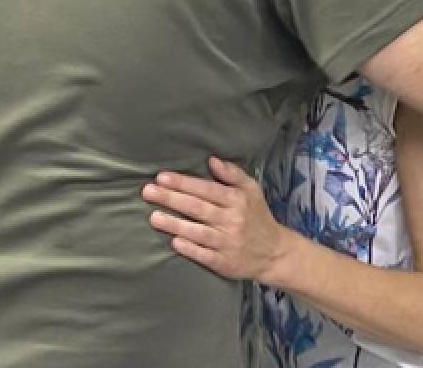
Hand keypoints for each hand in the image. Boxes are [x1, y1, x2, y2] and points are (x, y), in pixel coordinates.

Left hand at [142, 156, 293, 281]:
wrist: (274, 253)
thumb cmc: (257, 217)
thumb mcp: (252, 190)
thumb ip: (232, 174)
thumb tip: (212, 160)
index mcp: (237, 200)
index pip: (206, 189)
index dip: (183, 183)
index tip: (162, 177)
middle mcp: (232, 220)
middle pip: (197, 208)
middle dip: (171, 199)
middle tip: (148, 192)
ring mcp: (228, 243)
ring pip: (198, 232)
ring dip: (175, 224)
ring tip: (154, 217)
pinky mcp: (225, 263)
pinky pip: (205, 255)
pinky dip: (190, 248)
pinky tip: (174, 242)